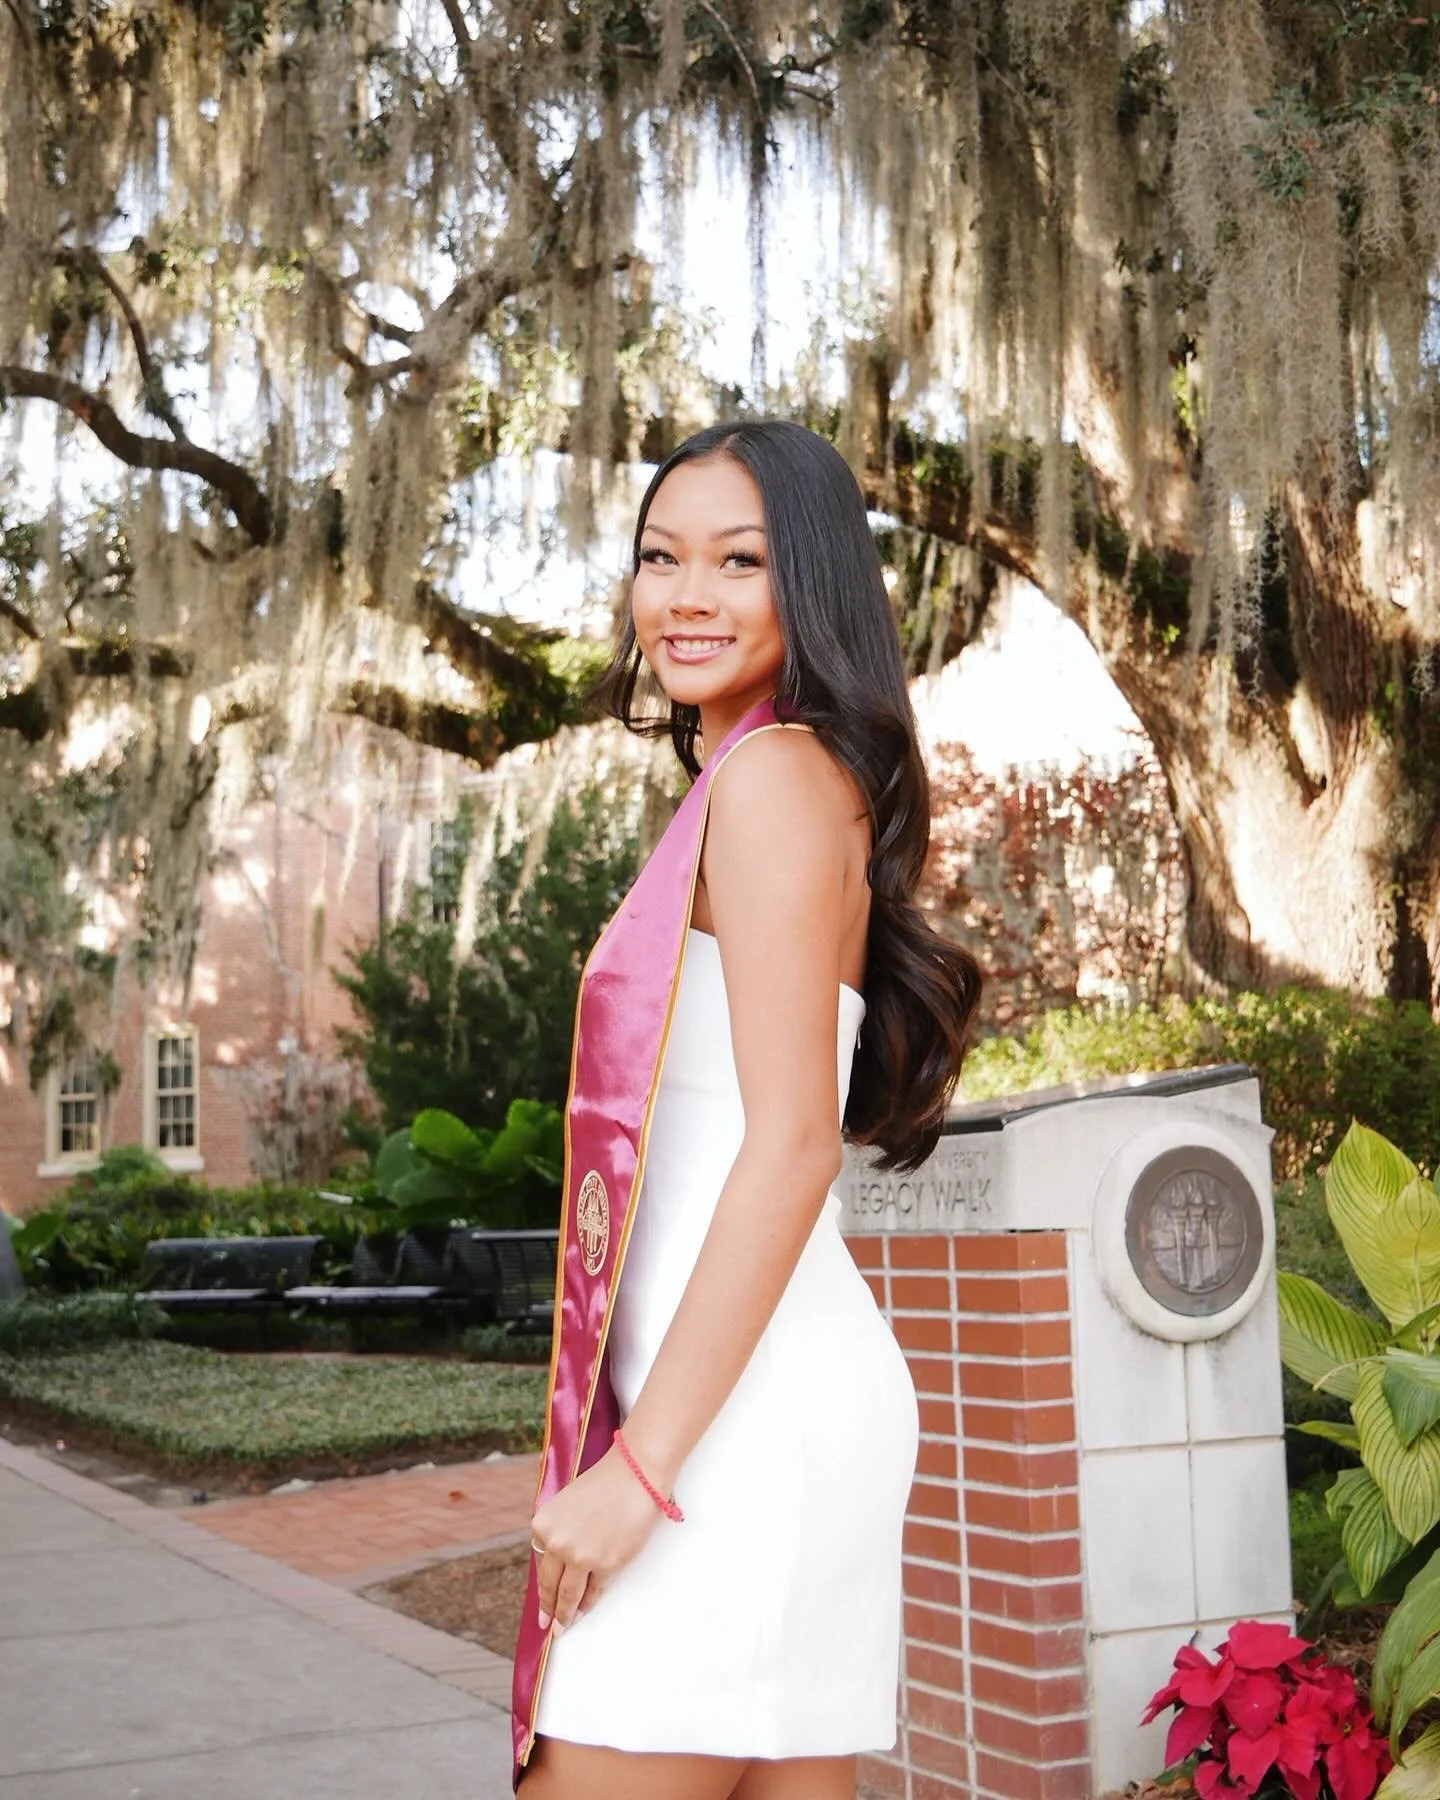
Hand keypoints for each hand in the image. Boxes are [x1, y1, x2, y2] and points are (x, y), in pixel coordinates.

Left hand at [530, 1444, 662, 1632]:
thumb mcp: (568, 1505)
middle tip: (547, 1624)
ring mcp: (580, 1556)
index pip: (542, 1562)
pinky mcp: (605, 1565)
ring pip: (569, 1594)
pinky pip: (593, 1591)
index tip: (542, 1600)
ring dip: (565, 1613)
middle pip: (550, 1583)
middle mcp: (556, 1543)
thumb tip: (560, 1563)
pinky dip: (588, 1603)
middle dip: (548, 1607)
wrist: (635, 1474)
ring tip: (563, 1626)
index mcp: (542, 1525)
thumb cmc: (606, 1483)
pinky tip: (584, 1610)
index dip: (544, 1583)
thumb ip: (560, 1532)